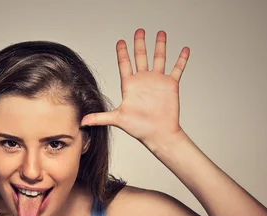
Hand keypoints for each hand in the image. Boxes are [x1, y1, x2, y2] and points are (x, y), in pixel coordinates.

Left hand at [80, 29, 188, 145]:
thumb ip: (99, 117)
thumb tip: (81, 122)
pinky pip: (177, 68)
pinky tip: (184, 49)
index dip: (122, 52)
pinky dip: (181, 59)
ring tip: (160, 33)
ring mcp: (157, 81)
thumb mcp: (117, 119)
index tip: (120, 41)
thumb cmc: (139, 128)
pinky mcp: (170, 85)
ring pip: (159, 58)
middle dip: (140, 43)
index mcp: (130, 85)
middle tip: (139, 31)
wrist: (158, 133)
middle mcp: (143, 81)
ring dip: (160, 46)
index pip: (125, 64)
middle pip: (141, 57)